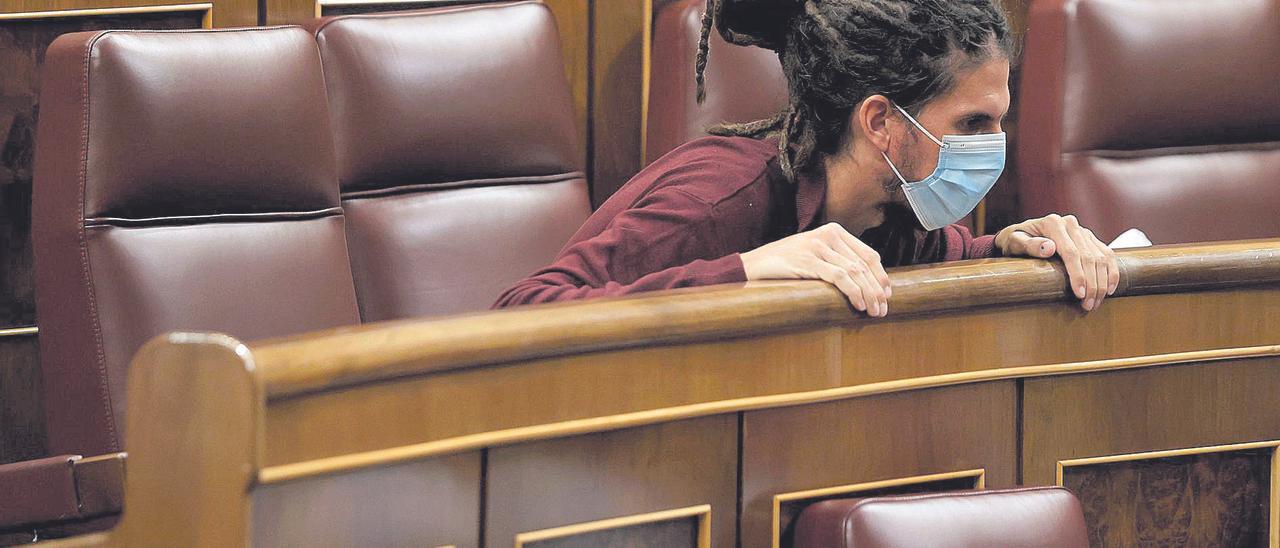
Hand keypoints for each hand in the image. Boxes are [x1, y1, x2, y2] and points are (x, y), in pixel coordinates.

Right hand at [741, 222, 891, 316]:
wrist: (753, 265)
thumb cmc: (785, 264)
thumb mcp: (814, 254)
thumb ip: (836, 259)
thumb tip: (865, 281)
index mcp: (833, 230)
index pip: (867, 254)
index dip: (880, 276)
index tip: (887, 294)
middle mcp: (827, 235)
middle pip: (863, 265)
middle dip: (877, 290)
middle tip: (883, 309)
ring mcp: (816, 247)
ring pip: (854, 272)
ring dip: (868, 294)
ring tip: (874, 311)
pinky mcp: (807, 260)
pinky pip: (838, 277)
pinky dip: (853, 292)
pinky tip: (858, 304)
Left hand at [994, 214, 1119, 311]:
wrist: (1021, 233)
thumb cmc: (1014, 240)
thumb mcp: (1014, 242)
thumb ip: (1029, 245)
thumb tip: (1049, 248)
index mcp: (1053, 223)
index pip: (1071, 252)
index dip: (1078, 274)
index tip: (1079, 294)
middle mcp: (1070, 224)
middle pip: (1089, 257)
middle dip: (1092, 284)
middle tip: (1088, 305)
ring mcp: (1082, 231)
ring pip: (1101, 257)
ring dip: (1102, 282)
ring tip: (1095, 302)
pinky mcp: (1090, 238)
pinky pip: (1107, 254)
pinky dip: (1111, 272)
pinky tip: (1110, 289)